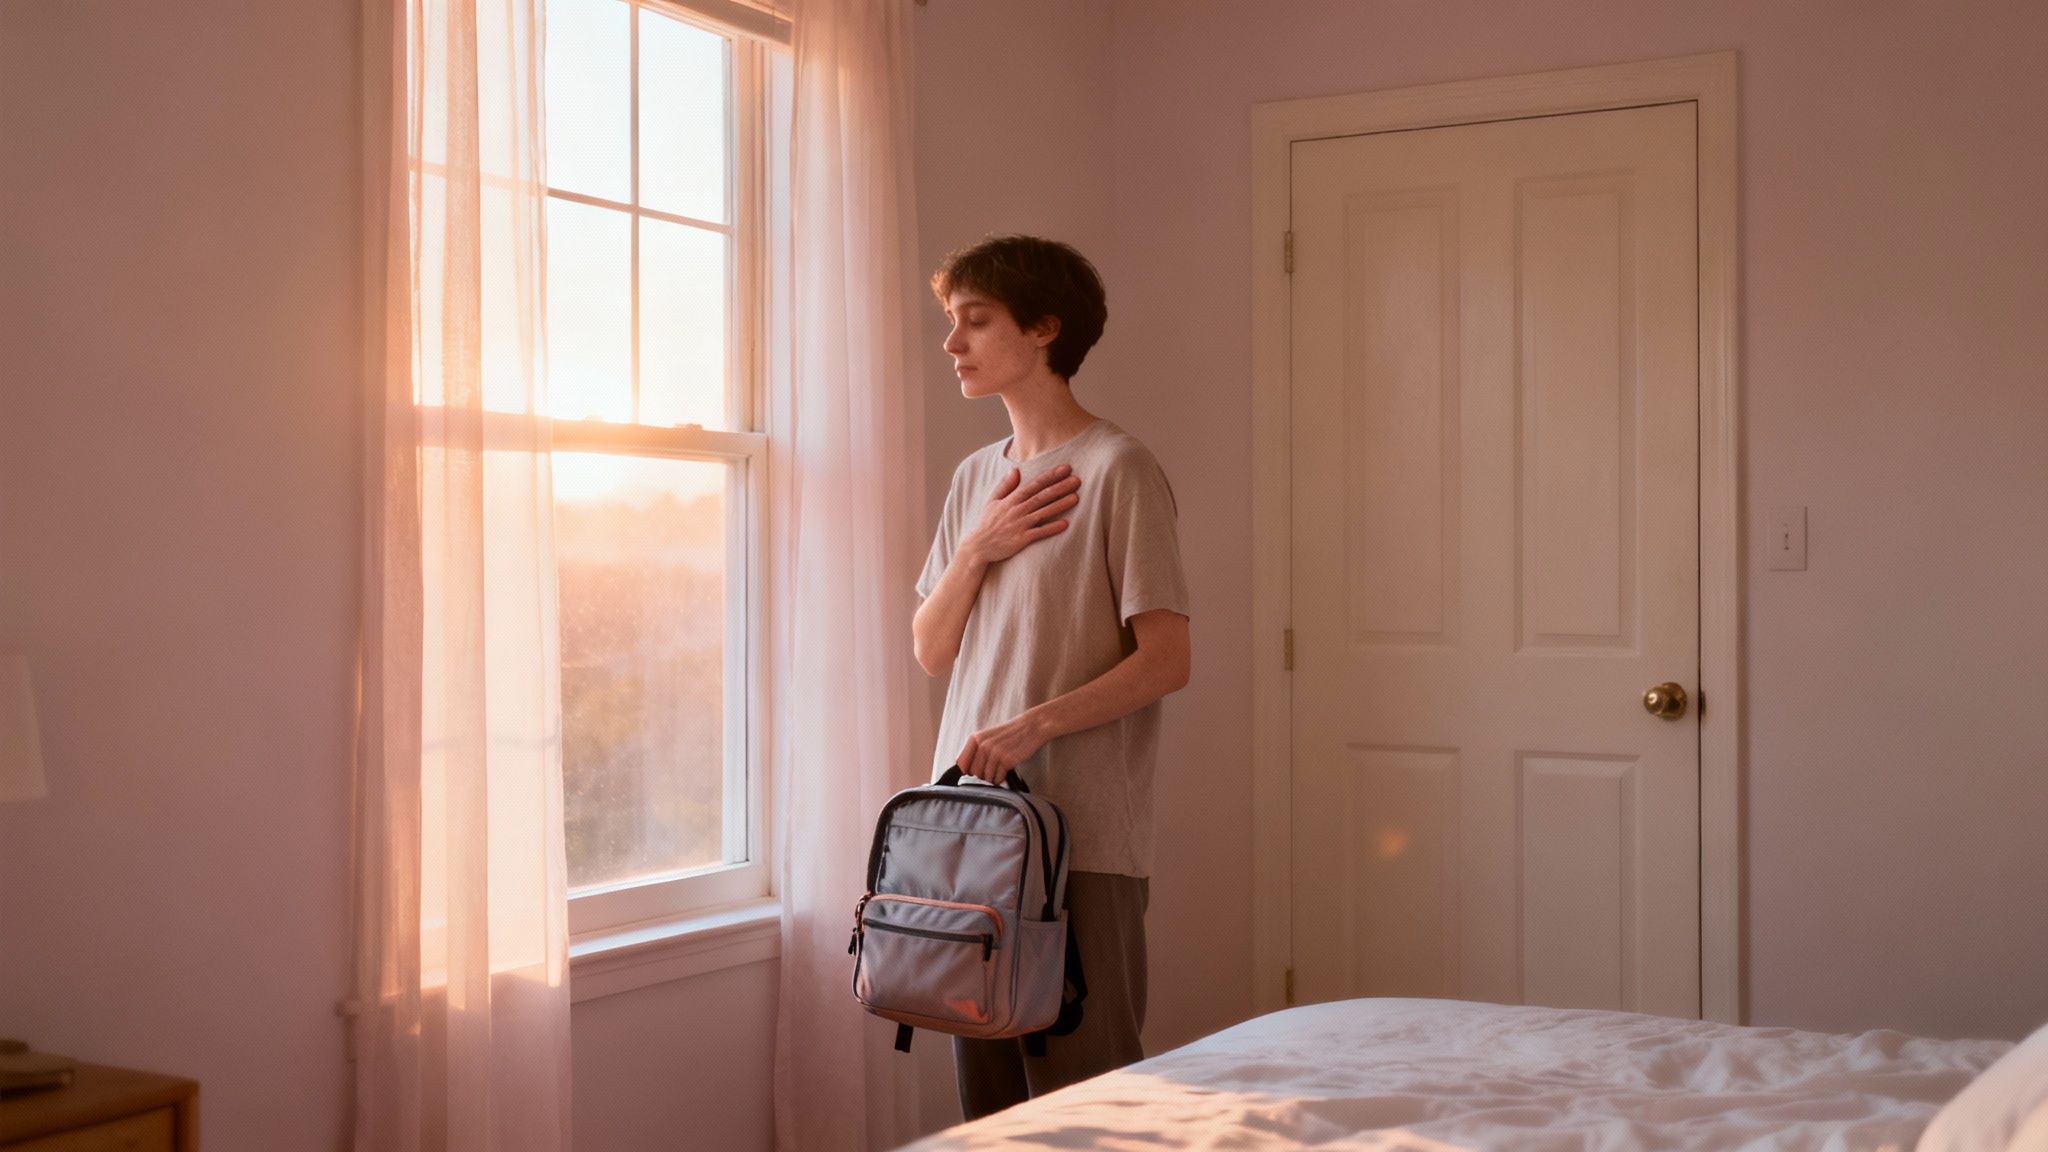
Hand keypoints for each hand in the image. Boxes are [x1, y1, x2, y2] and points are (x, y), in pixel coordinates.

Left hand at [956, 712, 1050, 782]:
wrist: (1032, 727)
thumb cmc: (1011, 733)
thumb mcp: (988, 737)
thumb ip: (976, 750)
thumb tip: (965, 770)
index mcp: (975, 738)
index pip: (961, 763)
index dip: (967, 771)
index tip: (972, 773)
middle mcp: (983, 745)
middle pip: (974, 773)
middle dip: (982, 775)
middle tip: (992, 769)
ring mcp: (995, 753)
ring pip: (985, 777)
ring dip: (993, 777)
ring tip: (1000, 770)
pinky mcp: (1007, 760)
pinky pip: (997, 779)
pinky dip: (1001, 779)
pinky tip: (1005, 771)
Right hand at [964, 465, 1080, 565]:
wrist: (978, 546)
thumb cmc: (987, 523)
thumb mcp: (992, 501)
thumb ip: (1005, 486)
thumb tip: (1015, 470)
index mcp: (1012, 500)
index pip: (1034, 485)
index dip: (1050, 476)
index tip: (1065, 469)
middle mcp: (1017, 510)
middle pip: (1042, 496)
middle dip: (1060, 487)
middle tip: (1077, 480)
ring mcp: (1020, 525)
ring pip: (1043, 512)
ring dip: (1060, 505)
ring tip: (1076, 498)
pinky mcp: (1021, 539)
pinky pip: (1039, 533)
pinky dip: (1051, 528)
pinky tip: (1065, 524)